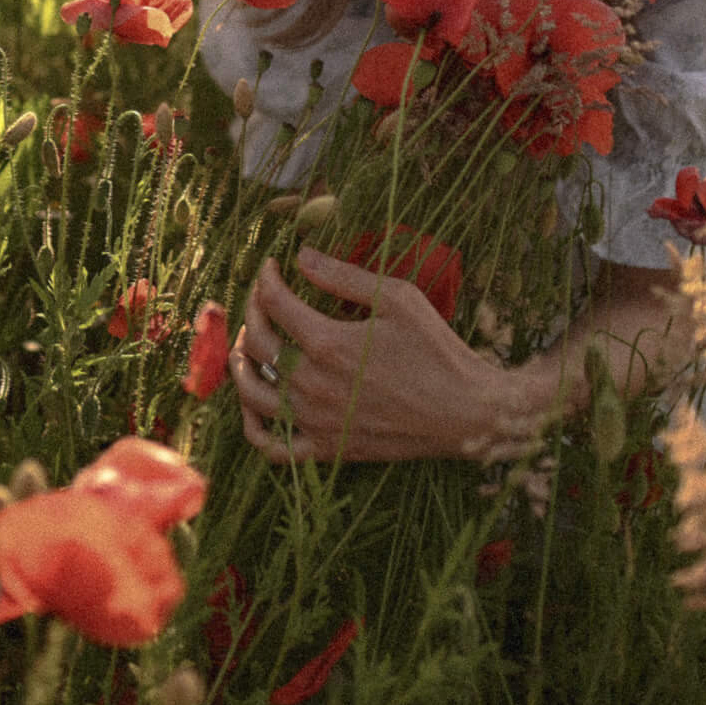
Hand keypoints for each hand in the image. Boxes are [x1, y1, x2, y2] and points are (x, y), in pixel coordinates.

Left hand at [228, 246, 543, 464]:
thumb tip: (300, 255)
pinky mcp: (326, 449)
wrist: (465, 411)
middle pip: (257, 343)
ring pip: (251, 394)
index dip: (267, 279)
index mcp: (328, 343)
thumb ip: (344, 275)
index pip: (275, 303)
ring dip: (240, 364)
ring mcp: (316, 422)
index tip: (273, 266)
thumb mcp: (398, 298)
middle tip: (262, 298)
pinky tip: (255, 405)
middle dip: (251, 311)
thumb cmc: (436, 349)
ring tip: (246, 344)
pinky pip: (272, 447)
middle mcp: (313, 384)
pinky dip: (252, 426)